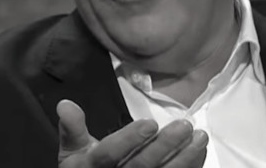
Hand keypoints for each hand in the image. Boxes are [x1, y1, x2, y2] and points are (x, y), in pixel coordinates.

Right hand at [57, 99, 207, 166]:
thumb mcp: (71, 152)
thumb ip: (72, 128)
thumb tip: (65, 104)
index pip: (109, 155)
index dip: (129, 140)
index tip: (150, 123)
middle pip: (140, 167)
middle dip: (164, 146)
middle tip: (184, 125)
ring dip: (184, 158)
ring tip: (200, 136)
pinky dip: (190, 167)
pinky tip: (200, 150)